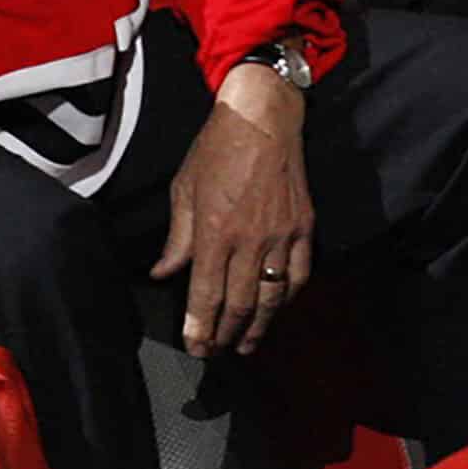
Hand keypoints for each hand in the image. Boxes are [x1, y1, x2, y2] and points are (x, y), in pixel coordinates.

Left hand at [151, 63, 312, 356]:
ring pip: (272, 297)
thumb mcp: (184, 190)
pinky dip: (288, 298)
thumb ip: (177, 239)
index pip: (206, 295)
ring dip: (258, 327)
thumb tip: (163, 273)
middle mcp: (250, 240)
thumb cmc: (217, 148)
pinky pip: (300, 275)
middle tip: (215, 352)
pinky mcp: (304, 227)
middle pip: (240, 304)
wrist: (262, 116)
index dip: (200, 328)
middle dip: (225, 335)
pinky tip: (277, 308)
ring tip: (246, 345)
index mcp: (215, 232)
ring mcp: (281, 235)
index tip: (196, 347)